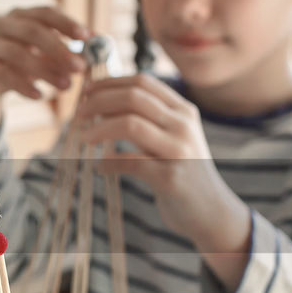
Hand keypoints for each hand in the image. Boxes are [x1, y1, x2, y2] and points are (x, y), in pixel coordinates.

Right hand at [0, 6, 88, 137]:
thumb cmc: (18, 66)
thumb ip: (68, 49)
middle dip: (60, 50)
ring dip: (46, 70)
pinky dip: (24, 85)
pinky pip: (4, 75)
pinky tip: (40, 96)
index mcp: (19, 16)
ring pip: (18, 54)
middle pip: (33, 31)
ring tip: (67, 86)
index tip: (87, 37)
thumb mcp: (42, 55)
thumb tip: (101, 44)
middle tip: (81, 68)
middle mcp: (0, 25)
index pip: (45, 13)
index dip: (66, 23)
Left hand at [76, 74, 251, 280]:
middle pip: (133, 98)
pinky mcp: (170, 178)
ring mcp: (179, 150)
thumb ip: (149, 118)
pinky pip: (129, 162)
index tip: (86, 92)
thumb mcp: (174, 136)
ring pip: (130, 125)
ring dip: (99, 129)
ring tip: (84, 138)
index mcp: (183, 110)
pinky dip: (108, 163)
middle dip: (99, 101)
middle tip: (79, 114)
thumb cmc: (183, 170)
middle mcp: (184, 125)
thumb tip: (102, 101)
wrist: (212, 210)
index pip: (142, 82)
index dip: (109, 83)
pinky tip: (100, 167)